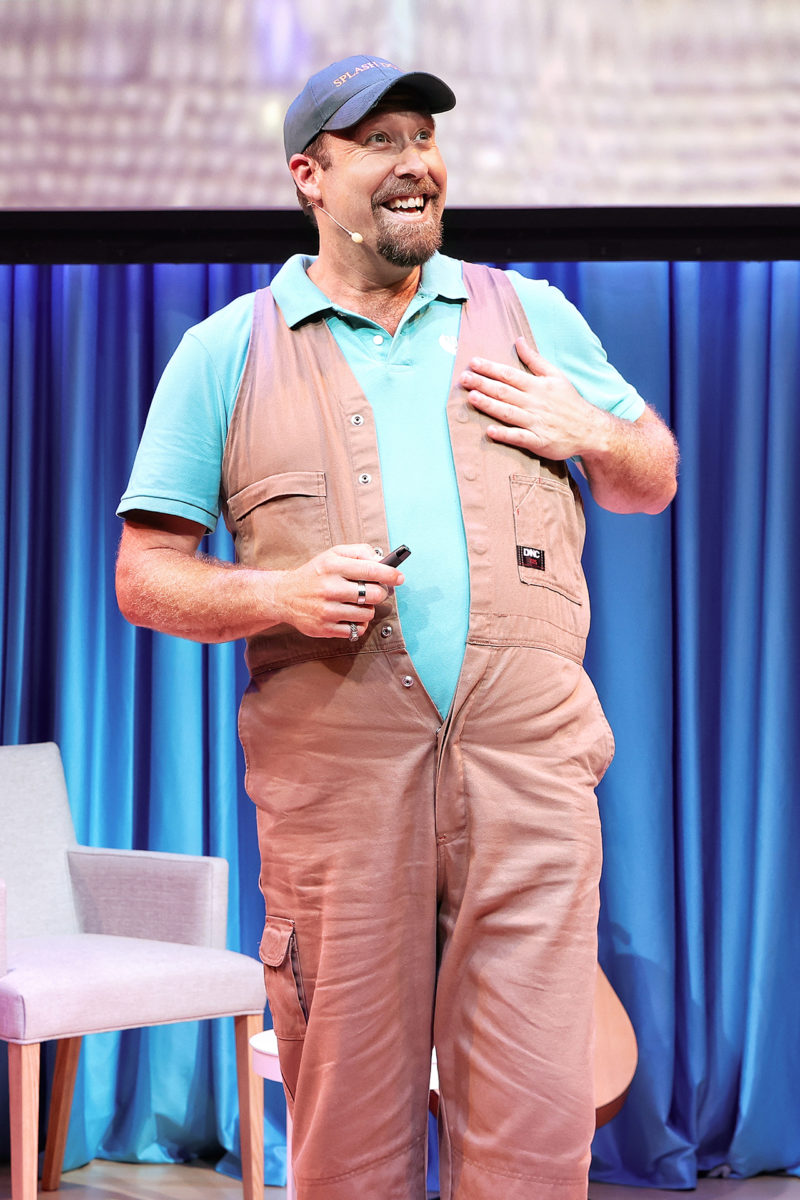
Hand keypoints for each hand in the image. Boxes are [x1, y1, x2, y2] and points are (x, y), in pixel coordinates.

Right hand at [269, 543, 404, 639]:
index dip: (390, 575)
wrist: (284, 596)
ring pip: (366, 614)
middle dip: (379, 593)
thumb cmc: (314, 574)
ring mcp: (326, 610)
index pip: (371, 570)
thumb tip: (382, 561)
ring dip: (367, 610)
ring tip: (357, 604)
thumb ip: (359, 552)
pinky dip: (358, 624)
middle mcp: (329, 588)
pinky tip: (350, 616)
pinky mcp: (324, 628)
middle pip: (373, 595)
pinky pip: (356, 630)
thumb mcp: (332, 554)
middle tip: (374, 592)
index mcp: (332, 566)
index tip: (399, 578)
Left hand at [459, 337, 610, 460]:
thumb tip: (518, 340)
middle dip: (482, 384)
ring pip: (508, 412)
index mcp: (537, 386)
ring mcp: (535, 422)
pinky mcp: (538, 441)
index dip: (490, 368)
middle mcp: (534, 402)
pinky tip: (490, 431)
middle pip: (504, 391)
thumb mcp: (555, 375)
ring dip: (490, 405)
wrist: (590, 429)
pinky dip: (505, 434)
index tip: (472, 362)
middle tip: (463, 378)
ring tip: (471, 397)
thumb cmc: (569, 402)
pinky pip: (519, 437)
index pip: (509, 374)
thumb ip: (535, 359)